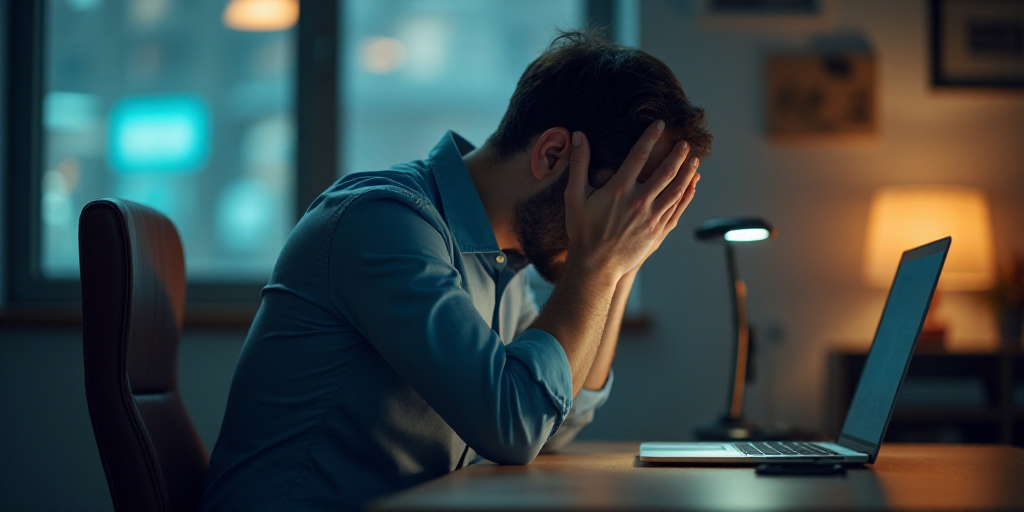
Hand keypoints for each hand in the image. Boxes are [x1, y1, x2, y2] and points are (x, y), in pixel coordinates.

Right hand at [564, 120, 699, 279]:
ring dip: (687, 172)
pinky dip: (687, 195)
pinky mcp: (658, 231)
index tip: (659, 125)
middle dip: (677, 154)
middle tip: (685, 143)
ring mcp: (651, 217)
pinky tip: (692, 186)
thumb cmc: (582, 230)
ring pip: (676, 189)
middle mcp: (639, 201)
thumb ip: (578, 164)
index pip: (639, 155)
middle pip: (665, 171)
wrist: (595, 266)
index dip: (650, 137)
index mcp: (619, 189)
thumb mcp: (574, 195)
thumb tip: (577, 136)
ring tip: (694, 160)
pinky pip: (677, 209)